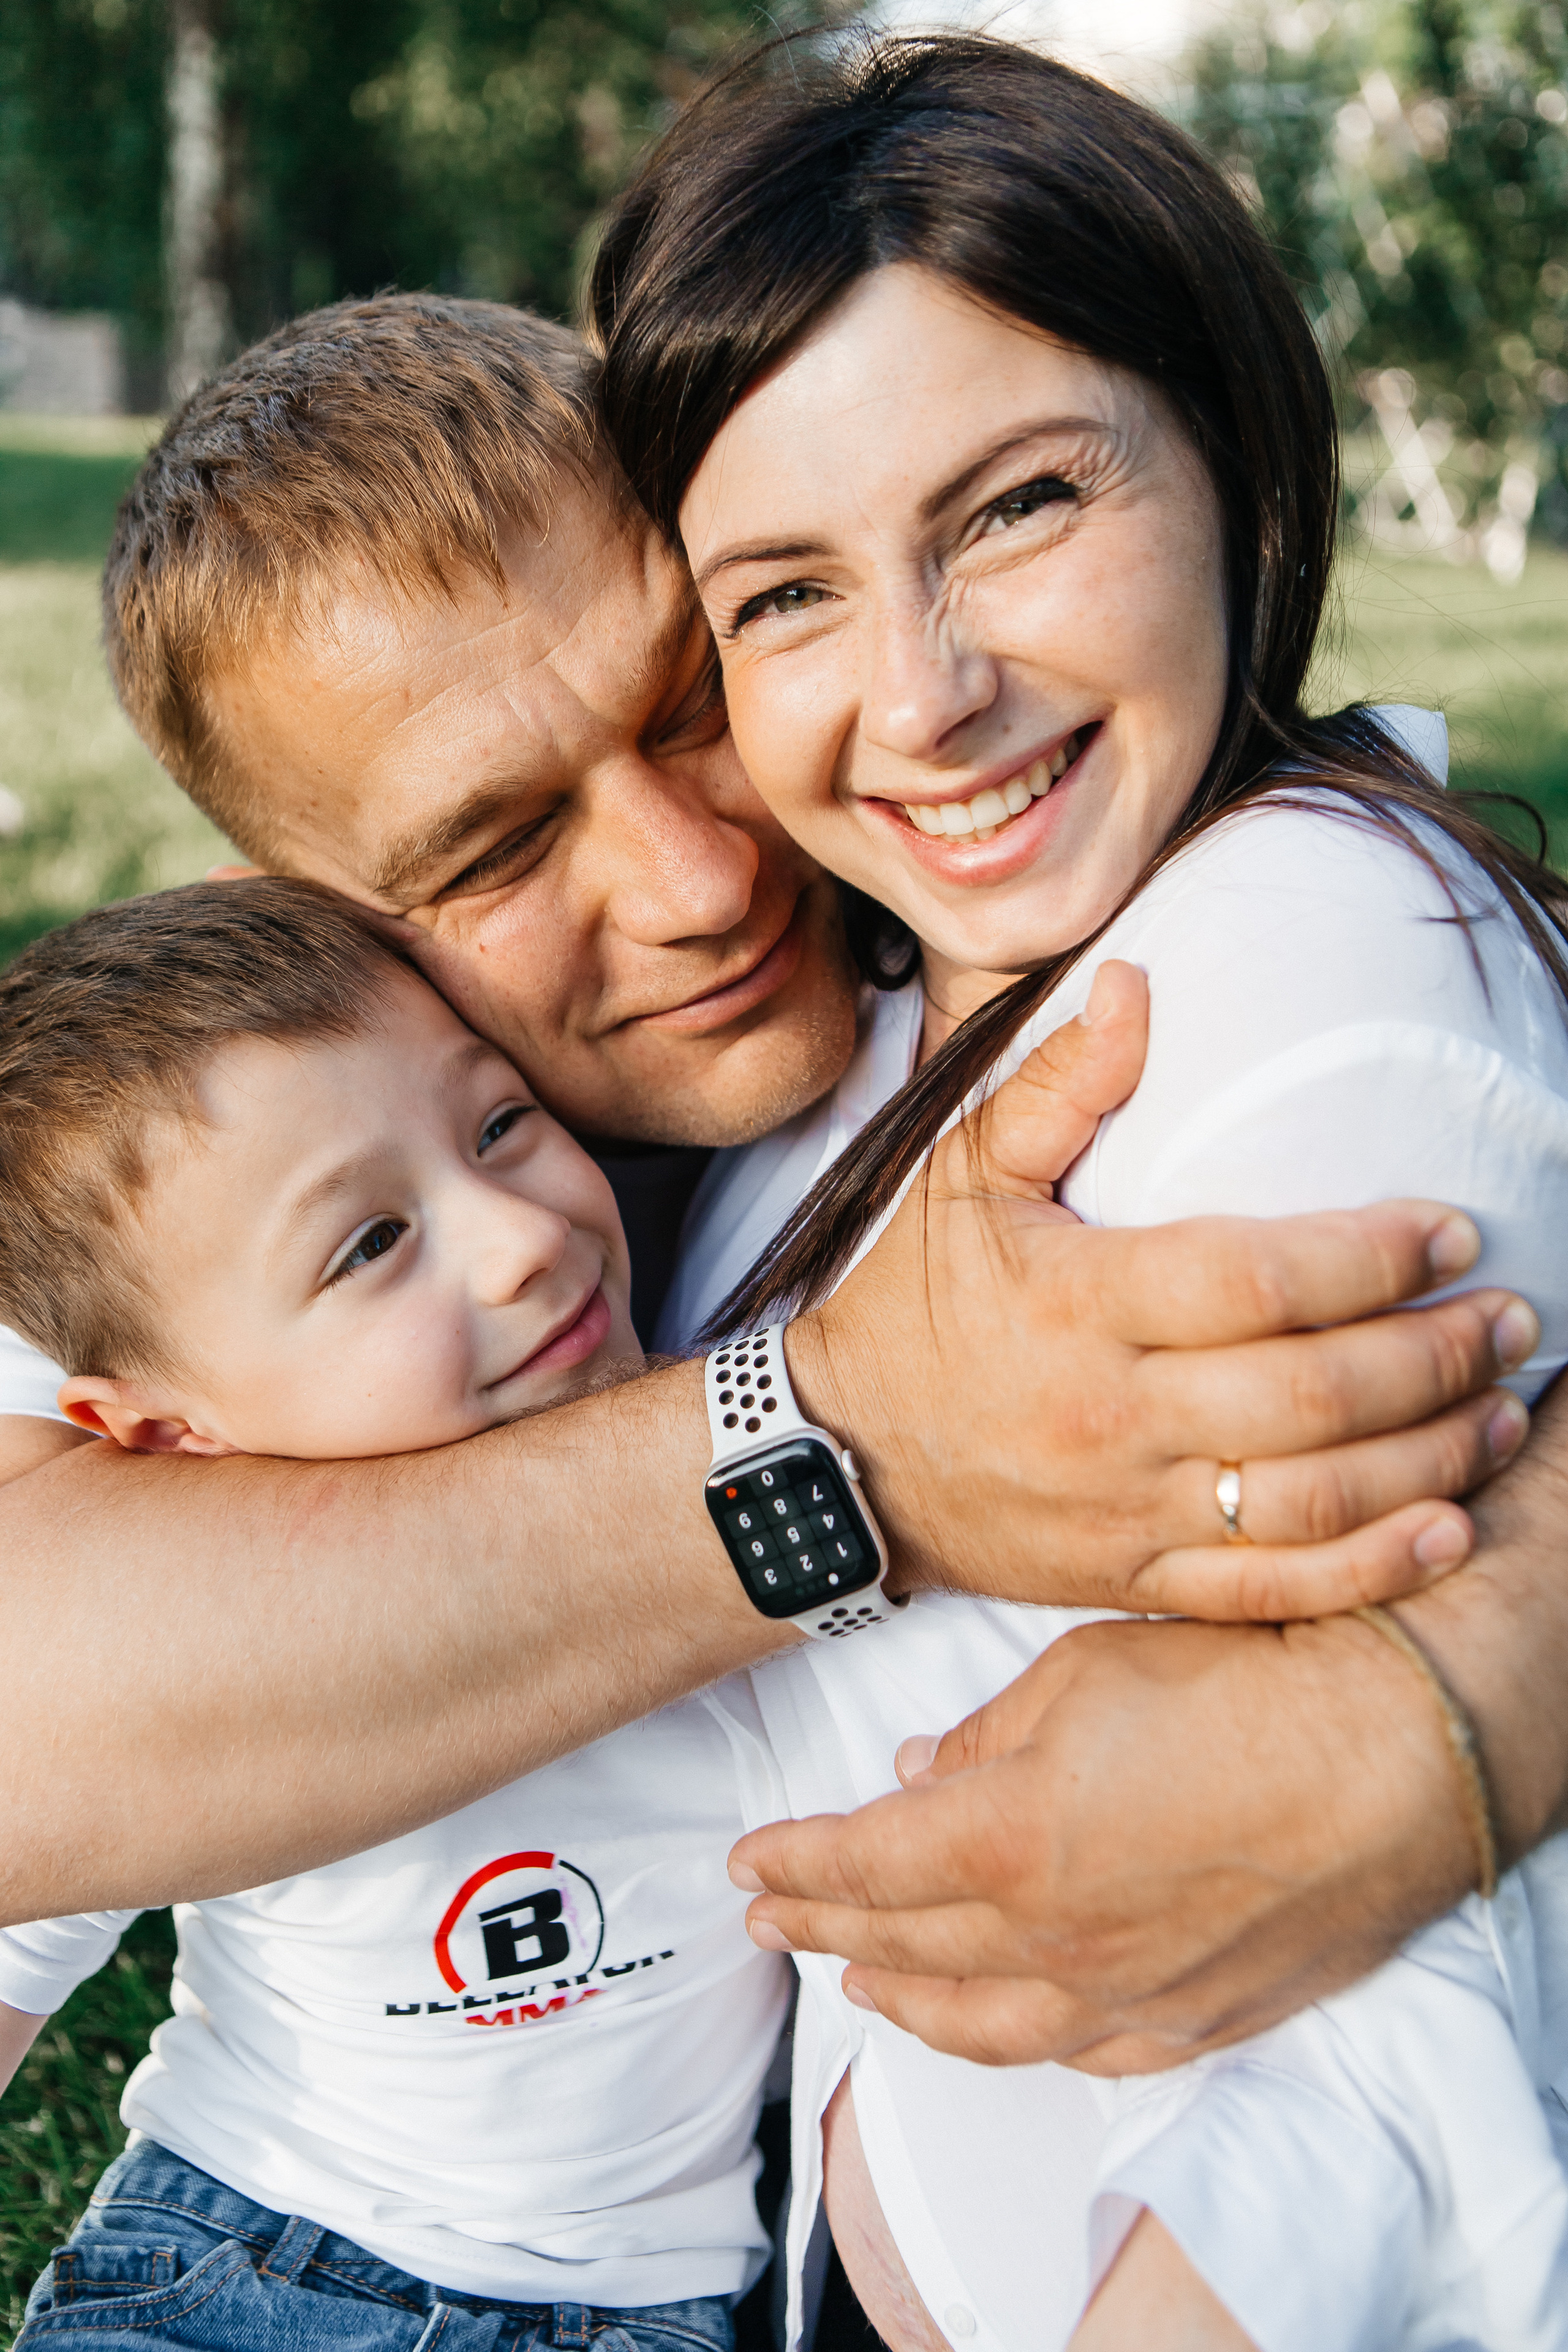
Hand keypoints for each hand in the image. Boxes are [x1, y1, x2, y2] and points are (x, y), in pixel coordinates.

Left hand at [728, 1607, 1476, 2070]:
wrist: (1391, 1751)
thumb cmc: (1242, 1686)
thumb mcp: (1083, 1671)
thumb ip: (985, 1736)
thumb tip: (917, 1771)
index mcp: (1004, 1839)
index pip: (860, 1864)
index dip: (793, 1864)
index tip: (748, 1863)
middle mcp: (1049, 1936)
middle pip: (902, 1944)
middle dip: (821, 1928)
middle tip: (769, 1920)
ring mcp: (1122, 1992)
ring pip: (979, 2023)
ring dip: (905, 2000)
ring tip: (859, 1981)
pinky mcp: (1194, 2016)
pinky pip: (1079, 2051)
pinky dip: (1016, 2038)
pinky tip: (997, 2022)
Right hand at [788, 963, 1533, 1620]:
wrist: (834, 1462)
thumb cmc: (906, 1308)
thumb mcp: (957, 1179)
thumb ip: (1054, 1086)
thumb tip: (1137, 984)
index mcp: (1079, 1304)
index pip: (1258, 1280)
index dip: (1372, 1255)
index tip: (1452, 1228)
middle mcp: (1114, 1416)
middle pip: (1313, 1396)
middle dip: (1436, 1356)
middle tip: (1510, 1317)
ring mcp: (1127, 1511)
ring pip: (1312, 1501)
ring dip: (1433, 1458)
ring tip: (1506, 1411)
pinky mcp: (1131, 1580)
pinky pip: (1269, 1590)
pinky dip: (1371, 1568)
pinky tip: (1448, 1527)